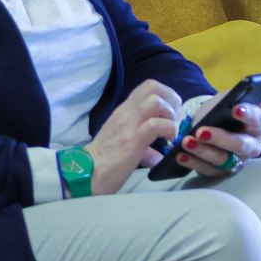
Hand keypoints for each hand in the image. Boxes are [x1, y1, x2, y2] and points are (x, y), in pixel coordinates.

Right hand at [85, 79, 183, 194]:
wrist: (87, 175)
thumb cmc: (105, 161)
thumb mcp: (124, 143)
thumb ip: (143, 144)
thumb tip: (159, 156)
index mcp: (124, 111)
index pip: (147, 87)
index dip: (165, 96)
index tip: (169, 115)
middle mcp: (126, 112)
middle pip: (153, 86)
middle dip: (171, 99)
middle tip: (173, 119)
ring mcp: (129, 124)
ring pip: (155, 100)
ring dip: (170, 114)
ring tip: (170, 131)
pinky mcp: (132, 140)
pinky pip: (155, 124)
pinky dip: (168, 129)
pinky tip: (168, 141)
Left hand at [174, 95, 260, 176]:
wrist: (209, 126)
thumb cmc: (221, 112)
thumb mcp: (225, 101)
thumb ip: (234, 98)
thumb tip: (257, 97)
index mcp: (256, 124)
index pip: (256, 119)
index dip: (247, 114)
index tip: (235, 109)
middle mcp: (250, 145)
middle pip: (240, 144)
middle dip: (220, 138)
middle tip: (201, 131)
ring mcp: (236, 161)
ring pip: (221, 159)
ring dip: (202, 150)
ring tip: (186, 142)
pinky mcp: (220, 171)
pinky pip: (206, 169)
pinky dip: (192, 162)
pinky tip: (181, 155)